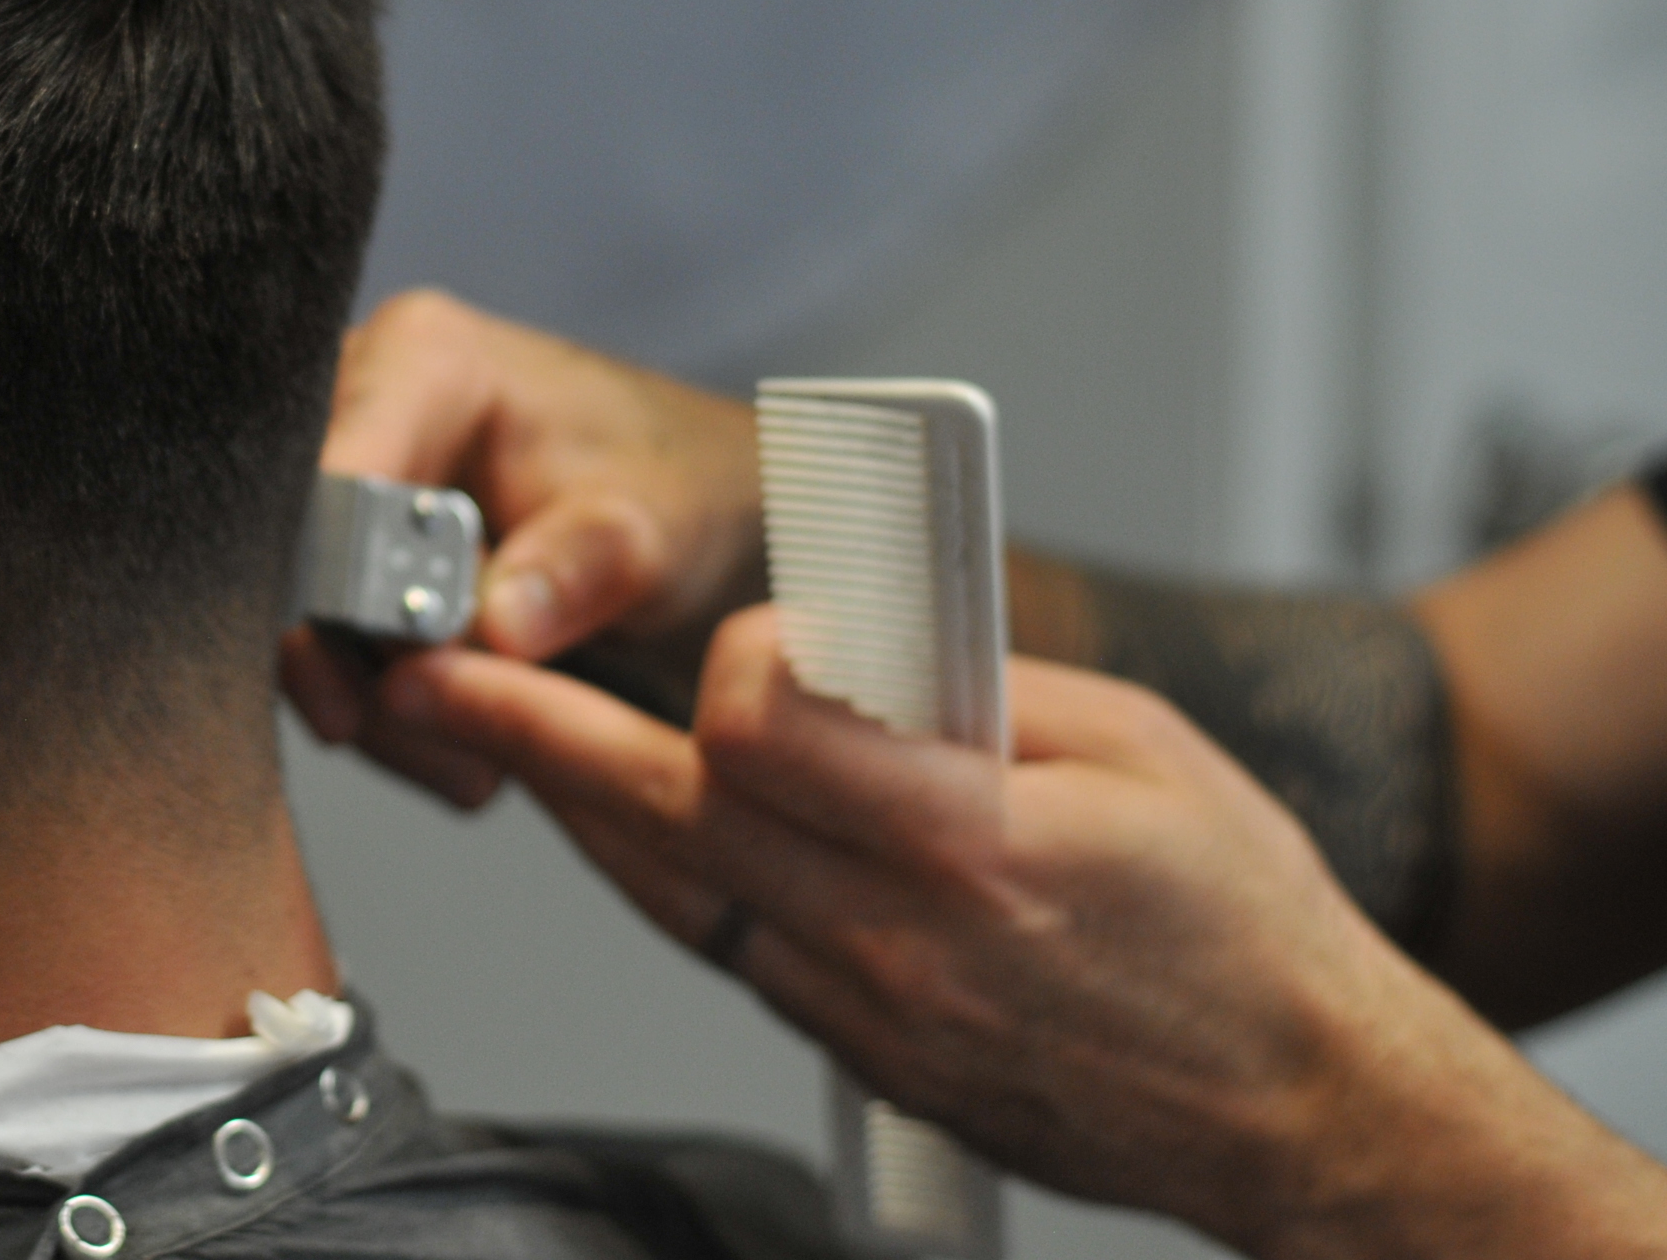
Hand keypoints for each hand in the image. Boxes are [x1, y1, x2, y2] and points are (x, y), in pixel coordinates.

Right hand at [284, 292, 764, 804]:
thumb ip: (580, 566)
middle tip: (452, 757)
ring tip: (480, 767)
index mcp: (420, 360)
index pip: (333, 474)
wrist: (687, 507)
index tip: (368, 690)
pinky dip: (391, 712)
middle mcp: (359, 406)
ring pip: (304, 617)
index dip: (334, 584)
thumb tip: (496, 627)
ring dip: (383, 709)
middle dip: (361, 668)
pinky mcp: (347, 552)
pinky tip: (463, 748)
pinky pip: (328, 646)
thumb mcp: (653, 527)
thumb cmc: (673, 489)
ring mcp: (345, 480)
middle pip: (297, 555)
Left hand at [379, 609, 1666, 1258]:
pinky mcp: (858, 1054)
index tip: (747, 627)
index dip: (731, 656)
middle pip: (663, 812)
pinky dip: (664, 875)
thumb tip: (849, 632)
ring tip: (477, 726)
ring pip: (668, 891)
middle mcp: (895, 939)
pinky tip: (622, 821)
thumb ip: (972, 684)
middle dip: (535, 729)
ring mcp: (867, 1012)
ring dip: (571, 804)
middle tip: (432, 669)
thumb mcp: (1137, 746)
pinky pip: (724, 947)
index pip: (754, 724)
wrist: (1304, 1109)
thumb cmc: (1245, 920)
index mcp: (971, 844)